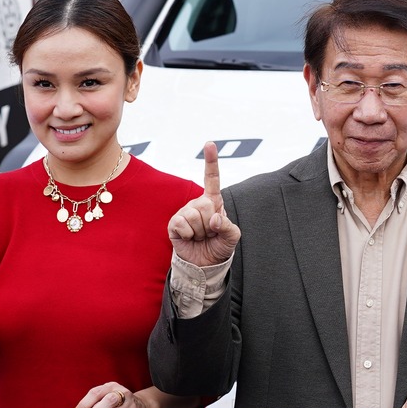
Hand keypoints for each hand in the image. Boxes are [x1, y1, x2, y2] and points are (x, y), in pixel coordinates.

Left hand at [72, 382, 147, 407]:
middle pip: (105, 398)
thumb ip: (95, 404)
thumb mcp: (106, 399)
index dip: (83, 405)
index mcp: (109, 387)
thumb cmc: (116, 406)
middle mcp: (119, 391)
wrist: (141, 407)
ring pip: (115, 406)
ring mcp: (128, 400)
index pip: (94, 393)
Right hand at [168, 141, 240, 266]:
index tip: (209, 144)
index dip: (210, 161)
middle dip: (211, 223)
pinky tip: (189, 238)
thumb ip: (228, 226)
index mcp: (213, 201)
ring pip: (194, 216)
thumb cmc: (219, 246)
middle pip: (205, 205)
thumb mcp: (232, 237)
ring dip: (200, 231)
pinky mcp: (174, 223)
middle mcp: (198, 203)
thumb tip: (214, 219)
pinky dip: (188, 235)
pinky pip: (181, 224)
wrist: (204, 264)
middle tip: (209, 233)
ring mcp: (184, 212)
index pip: (212, 179)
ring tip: (200, 236)